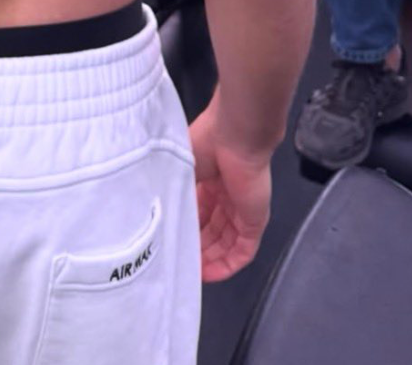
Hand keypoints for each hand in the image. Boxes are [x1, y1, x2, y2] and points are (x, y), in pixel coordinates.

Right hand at [187, 93, 272, 283]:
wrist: (235, 135)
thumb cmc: (205, 143)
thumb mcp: (181, 169)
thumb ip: (173, 191)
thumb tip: (156, 213)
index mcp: (209, 182)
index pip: (198, 214)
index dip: (185, 230)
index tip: (169, 244)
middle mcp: (226, 198)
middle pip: (212, 232)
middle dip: (196, 249)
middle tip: (177, 263)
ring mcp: (242, 211)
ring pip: (226, 245)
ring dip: (209, 261)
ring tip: (189, 273)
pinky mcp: (255, 221)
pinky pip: (243, 251)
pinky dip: (226, 265)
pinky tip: (209, 275)